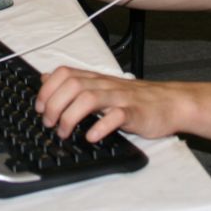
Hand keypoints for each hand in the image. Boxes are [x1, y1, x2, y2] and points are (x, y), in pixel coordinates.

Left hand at [36, 67, 184, 141]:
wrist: (170, 102)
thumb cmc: (136, 98)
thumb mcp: (102, 86)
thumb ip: (75, 82)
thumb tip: (46, 78)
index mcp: (96, 79)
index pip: (64, 73)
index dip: (47, 89)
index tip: (39, 107)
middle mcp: (105, 85)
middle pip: (72, 85)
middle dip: (54, 105)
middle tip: (50, 123)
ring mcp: (120, 98)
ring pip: (89, 98)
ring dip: (70, 116)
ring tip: (65, 132)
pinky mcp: (134, 113)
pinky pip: (116, 116)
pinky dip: (100, 127)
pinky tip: (91, 136)